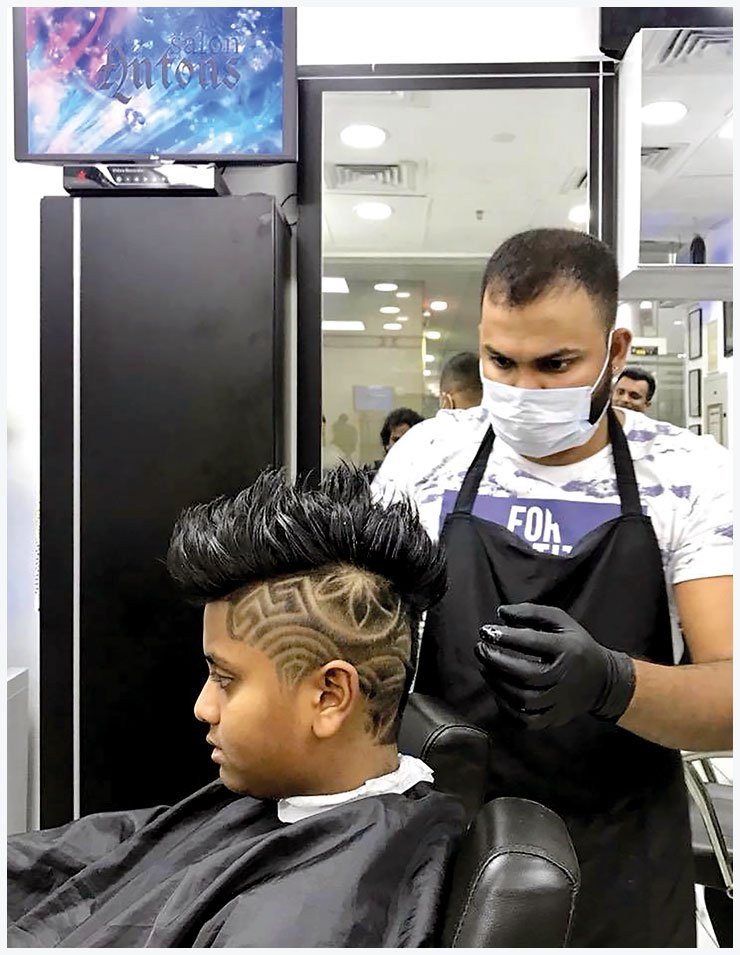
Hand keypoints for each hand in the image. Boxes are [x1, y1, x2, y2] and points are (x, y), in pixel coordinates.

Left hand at [474, 603, 635, 729]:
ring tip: (485, 667)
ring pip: (522, 699)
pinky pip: (525, 721)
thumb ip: (530, 612)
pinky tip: (497, 692)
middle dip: (495, 661)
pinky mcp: (554, 718)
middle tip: (480, 649)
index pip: (532, 643)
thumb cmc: (575, 645)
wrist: (602, 680)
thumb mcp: (560, 621)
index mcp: (567, 650)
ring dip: (496, 683)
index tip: (485, 631)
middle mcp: (563, 677)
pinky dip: (506, 709)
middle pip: (524, 674)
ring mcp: (559, 701)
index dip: (505, 636)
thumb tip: (501, 613)